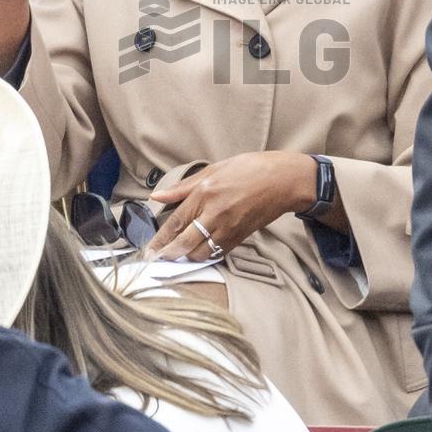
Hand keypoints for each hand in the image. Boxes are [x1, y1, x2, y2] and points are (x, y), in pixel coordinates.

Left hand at [146, 151, 315, 260]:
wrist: (282, 180)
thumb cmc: (249, 169)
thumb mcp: (213, 169)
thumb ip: (183, 187)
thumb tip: (157, 196)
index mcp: (205, 193)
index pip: (175, 222)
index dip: (159, 240)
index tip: (149, 251)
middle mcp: (214, 213)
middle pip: (184, 243)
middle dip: (167, 256)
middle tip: (156, 262)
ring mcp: (229, 227)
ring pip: (200, 253)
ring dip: (185, 258)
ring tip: (176, 257)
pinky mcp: (240, 237)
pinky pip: (217, 253)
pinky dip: (205, 256)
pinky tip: (197, 254)